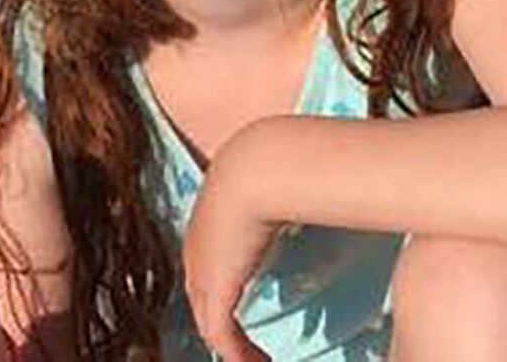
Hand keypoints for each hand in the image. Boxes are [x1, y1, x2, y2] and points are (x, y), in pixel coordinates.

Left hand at [181, 134, 279, 361]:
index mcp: (206, 223)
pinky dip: (239, 354)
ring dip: (233, 348)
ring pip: (211, 324)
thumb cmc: (274, 164)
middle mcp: (197, 252)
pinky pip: (222, 337)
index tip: (242, 306)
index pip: (206, 267)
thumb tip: (309, 189)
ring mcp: (202, 273)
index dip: (221, 290)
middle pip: (202, 299)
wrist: (259, 167)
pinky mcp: (216, 292)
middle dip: (221, 325)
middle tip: (245, 345)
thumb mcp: (269, 179)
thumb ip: (280, 190)